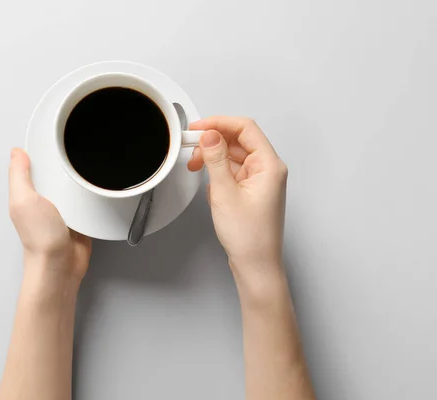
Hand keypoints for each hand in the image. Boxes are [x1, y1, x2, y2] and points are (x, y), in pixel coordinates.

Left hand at [8, 148, 91, 280]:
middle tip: (77, 150)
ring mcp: (64, 209)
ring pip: (73, 185)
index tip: (54, 136)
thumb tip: (16, 152)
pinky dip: (91, 195)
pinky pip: (87, 200)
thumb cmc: (41, 239)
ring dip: (80, 179)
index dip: (42, 151)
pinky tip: (96, 188)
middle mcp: (45, 200)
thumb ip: (19, 175)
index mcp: (28, 193)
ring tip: (89, 165)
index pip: (34, 165)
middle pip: (56, 172)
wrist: (61, 265)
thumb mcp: (23, 200)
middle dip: (65, 163)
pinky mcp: (80, 218)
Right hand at [187, 117, 287, 278]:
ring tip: (196, 166)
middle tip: (192, 147)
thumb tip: (209, 136)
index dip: (220, 123)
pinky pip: (233, 172)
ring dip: (214, 158)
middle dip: (214, 142)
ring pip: (234, 156)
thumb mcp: (225, 193)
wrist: (256, 266)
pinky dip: (218, 173)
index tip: (199, 127)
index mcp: (269, 165)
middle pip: (239, 141)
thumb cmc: (249, 237)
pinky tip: (209, 184)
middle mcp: (268, 170)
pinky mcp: (251, 191)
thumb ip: (216, 160)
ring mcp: (260, 181)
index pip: (245, 129)